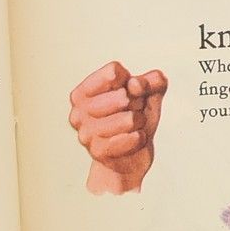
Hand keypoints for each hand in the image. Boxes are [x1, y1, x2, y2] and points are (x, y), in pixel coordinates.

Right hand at [68, 61, 168, 195]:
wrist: (131, 158)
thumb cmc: (134, 120)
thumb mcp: (147, 95)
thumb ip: (151, 81)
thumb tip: (136, 84)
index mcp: (82, 93)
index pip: (114, 72)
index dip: (132, 81)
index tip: (131, 91)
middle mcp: (78, 112)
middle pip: (123, 96)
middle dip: (137, 104)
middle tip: (133, 111)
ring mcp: (86, 134)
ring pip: (128, 119)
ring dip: (139, 122)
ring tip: (134, 126)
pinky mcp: (98, 152)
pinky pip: (132, 138)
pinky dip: (140, 138)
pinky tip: (135, 139)